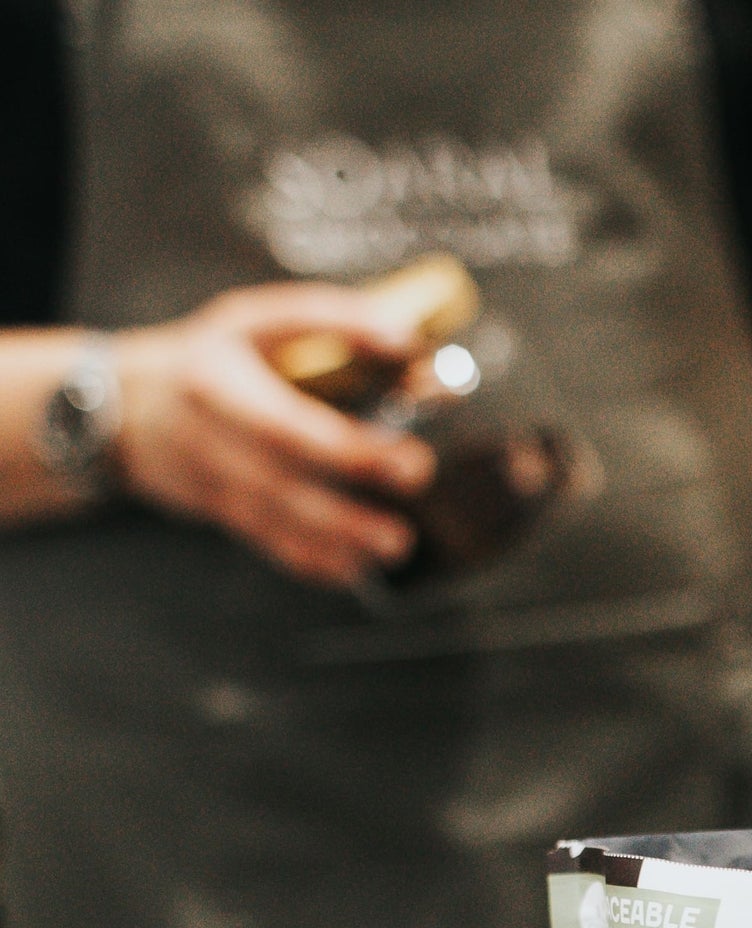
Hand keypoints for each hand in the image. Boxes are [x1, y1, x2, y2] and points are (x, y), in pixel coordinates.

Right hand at [112, 285, 437, 587]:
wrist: (128, 409)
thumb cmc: (205, 359)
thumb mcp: (253, 320)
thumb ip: (329, 320)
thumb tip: (404, 338)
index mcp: (219, 387)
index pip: (290, 429)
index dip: (352, 452)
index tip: (408, 462)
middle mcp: (215, 444)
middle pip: (287, 491)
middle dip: (350, 517)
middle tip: (403, 529)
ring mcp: (218, 487)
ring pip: (282, 529)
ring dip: (341, 547)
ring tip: (394, 547)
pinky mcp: (227, 516)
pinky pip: (272, 547)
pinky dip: (315, 564)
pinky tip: (354, 568)